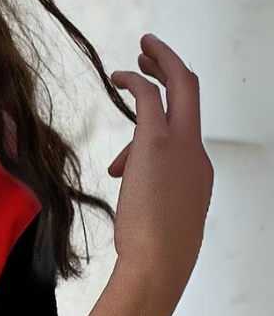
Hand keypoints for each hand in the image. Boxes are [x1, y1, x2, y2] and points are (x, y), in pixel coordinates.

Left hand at [107, 33, 213, 296]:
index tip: (141, 118)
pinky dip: (135, 81)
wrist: (160, 261)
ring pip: (179, 87)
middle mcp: (195, 152)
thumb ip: (141, 190)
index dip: (157, 127)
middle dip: (173, 68)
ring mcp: (182, 145)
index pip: (181, 134)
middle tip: (150, 55)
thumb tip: (119, 170)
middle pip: (193, 95)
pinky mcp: (158, 143)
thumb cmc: (152, 250)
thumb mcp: (152, 217)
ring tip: (131, 64)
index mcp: (197, 171)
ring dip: (156, 68)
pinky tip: (117, 76)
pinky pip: (149, 98)